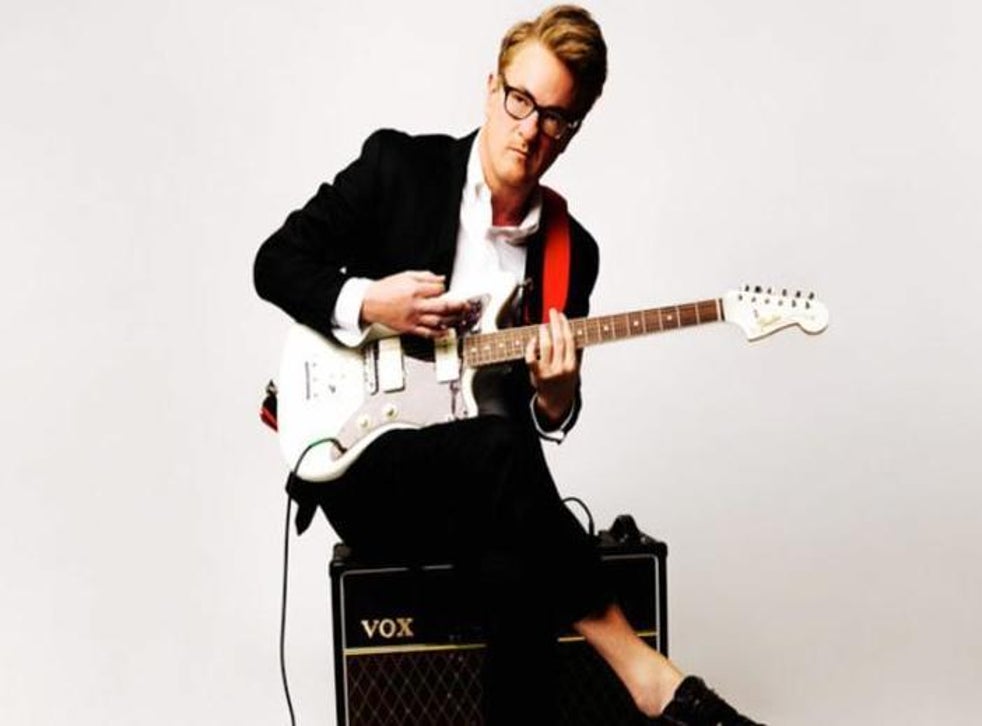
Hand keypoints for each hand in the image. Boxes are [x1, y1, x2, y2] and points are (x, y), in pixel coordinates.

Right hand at [361, 271, 469, 337]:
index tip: (446, 290)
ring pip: (438, 321)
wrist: (369, 303)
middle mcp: (416, 305)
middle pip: (443, 306)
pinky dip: (439, 334)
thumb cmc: (385, 289)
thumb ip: (425, 276)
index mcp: (415, 289)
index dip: (445, 289)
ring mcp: (413, 318)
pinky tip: (446, 332)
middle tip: (465, 305)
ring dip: (452, 320)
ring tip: (460, 318)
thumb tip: (440, 278)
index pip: (439, 289)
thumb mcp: (405, 276)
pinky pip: (427, 333)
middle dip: (458, 305)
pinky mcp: (409, 328)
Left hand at [525, 308, 579, 425]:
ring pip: (546, 347)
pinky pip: (531, 358)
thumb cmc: (564, 383)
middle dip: (556, 323)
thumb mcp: (575, 368)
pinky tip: (532, 340)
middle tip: (552, 312)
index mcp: (572, 365)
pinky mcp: (536, 374)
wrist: (555, 403)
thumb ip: (575, 352)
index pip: (570, 340)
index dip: (565, 326)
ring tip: (542, 325)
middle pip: (559, 340)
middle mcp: (561, 368)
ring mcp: (548, 371)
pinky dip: (531, 347)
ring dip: (544, 333)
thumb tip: (574, 331)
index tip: (562, 315)